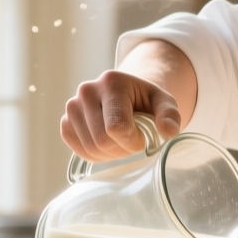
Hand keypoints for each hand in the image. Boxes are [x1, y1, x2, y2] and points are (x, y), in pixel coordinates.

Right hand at [60, 69, 181, 161]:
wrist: (126, 97)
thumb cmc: (146, 102)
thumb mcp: (164, 103)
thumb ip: (170, 115)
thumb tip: (168, 131)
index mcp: (111, 82)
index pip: (116, 127)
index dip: (132, 141)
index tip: (143, 137)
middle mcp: (87, 91)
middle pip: (102, 141)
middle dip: (123, 149)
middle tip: (133, 140)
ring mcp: (73, 106)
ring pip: (90, 149)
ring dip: (111, 154)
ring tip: (121, 141)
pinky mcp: (66, 122)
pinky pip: (79, 150)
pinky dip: (96, 155)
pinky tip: (107, 145)